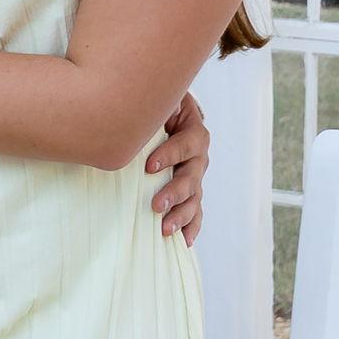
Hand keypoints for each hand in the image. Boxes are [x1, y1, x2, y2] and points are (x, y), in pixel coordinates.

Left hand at [145, 90, 208, 246]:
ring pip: (194, 196)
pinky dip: (191, 225)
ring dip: (181, 214)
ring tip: (164, 229)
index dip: (170, 154)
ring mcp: (194, 173)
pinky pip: (195, 209)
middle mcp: (198, 154)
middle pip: (192, 175)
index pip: (188, 143)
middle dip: (175, 192)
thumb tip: (140, 105)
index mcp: (192, 127)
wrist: (156, 112)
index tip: (148, 166)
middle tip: (155, 205)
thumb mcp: (155, 97)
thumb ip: (153, 102)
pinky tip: (185, 241)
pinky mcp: (189, 189)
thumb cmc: (152, 104)